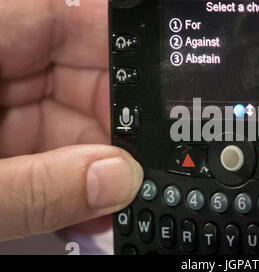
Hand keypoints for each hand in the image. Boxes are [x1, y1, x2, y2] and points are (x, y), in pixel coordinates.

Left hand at [0, 0, 142, 240]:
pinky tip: (87, 210)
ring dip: (97, 165)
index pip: (67, 17)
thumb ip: (31, 188)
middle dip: (120, 126)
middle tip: (152, 170)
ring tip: (120, 205)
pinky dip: (69, 181)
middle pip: (79, 73)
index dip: (128, 46)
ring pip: (68, 117)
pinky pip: (46, 148)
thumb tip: (117, 181)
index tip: (170, 90)